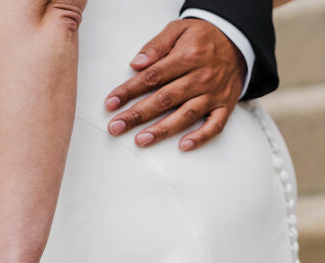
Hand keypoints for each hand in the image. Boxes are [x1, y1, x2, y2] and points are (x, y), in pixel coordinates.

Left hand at [104, 19, 244, 151]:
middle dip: (137, 114)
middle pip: (165, 99)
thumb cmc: (202, 38)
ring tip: (141, 140)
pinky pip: (216, 125)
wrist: (239, 41)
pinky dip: (201, 137)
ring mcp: (214, 93)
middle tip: (116, 127)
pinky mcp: (225, 105)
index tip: (111, 103)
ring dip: (162, 129)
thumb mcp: (178, 30)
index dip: (129, 91)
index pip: (152, 76)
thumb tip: (136, 63)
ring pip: (186, 114)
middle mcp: (202, 76)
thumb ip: (156, 46)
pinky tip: (184, 146)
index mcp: (188, 56)